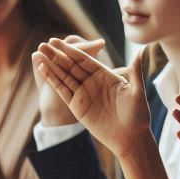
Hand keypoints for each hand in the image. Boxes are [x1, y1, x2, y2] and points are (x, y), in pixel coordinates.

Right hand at [35, 41, 150, 158]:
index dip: (70, 50)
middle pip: (71, 65)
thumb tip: (141, 51)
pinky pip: (63, 91)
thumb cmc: (137, 115)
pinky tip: (44, 70)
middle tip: (43, 44)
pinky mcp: (77, 106)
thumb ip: (136, 71)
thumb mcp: (137, 91)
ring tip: (38, 54)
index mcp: (104, 75)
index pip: (84, 59)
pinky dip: (53, 80)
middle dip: (57, 55)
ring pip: (64, 76)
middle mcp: (92, 82)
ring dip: (51, 66)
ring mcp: (83, 94)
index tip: (57, 41)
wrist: (129, 137)